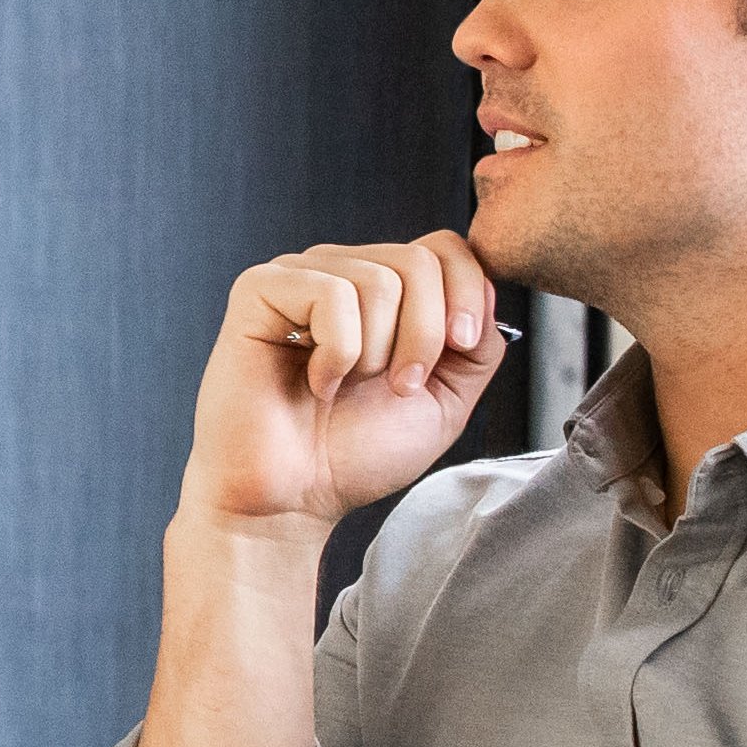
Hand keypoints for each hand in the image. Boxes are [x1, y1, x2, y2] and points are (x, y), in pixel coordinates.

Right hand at [179, 233, 509, 536]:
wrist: (294, 498)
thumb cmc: (355, 453)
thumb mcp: (446, 398)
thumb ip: (478, 343)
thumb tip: (487, 289)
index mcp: (383, 289)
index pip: (443, 248)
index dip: (468, 294)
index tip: (461, 350)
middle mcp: (340, 271)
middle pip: (419, 261)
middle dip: (426, 336)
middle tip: (398, 387)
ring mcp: (299, 276)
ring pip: (380, 281)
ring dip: (377, 353)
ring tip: (346, 385)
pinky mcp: (260, 290)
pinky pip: (331, 296)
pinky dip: (338, 354)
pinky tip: (316, 381)